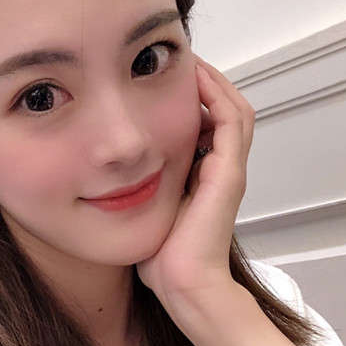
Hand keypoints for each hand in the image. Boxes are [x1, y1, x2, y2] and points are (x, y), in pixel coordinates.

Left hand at [135, 54, 254, 305]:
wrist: (183, 285)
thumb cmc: (163, 257)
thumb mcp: (149, 213)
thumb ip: (141, 190)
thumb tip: (111, 176)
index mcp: (205, 177)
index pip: (209, 125)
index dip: (193, 100)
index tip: (163, 80)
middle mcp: (221, 169)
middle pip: (225, 111)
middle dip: (205, 83)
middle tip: (179, 60)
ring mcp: (228, 170)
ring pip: (234, 110)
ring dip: (213, 83)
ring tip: (189, 60)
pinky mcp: (228, 174)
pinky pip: (231, 122)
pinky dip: (216, 97)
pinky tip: (194, 78)